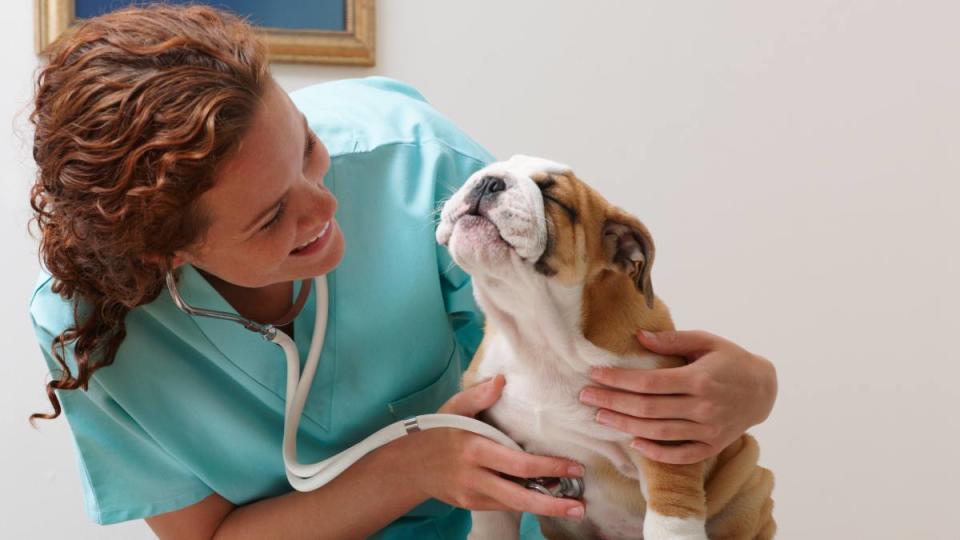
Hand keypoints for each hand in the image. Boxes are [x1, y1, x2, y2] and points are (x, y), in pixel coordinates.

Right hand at [402, 375, 586, 519]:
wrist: (409, 465)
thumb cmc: (438, 430)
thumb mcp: (454, 407)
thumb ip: (479, 394)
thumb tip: (502, 380)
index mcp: (475, 449)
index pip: (519, 464)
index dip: (549, 468)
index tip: (574, 467)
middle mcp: (475, 476)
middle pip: (519, 495)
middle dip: (553, 503)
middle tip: (580, 505)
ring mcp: (472, 493)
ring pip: (513, 506)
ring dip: (544, 509)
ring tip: (572, 508)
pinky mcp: (471, 504)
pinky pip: (502, 505)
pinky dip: (525, 504)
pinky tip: (545, 501)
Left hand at [579, 329, 776, 464]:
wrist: (764, 389)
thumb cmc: (731, 360)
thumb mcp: (706, 341)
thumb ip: (672, 340)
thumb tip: (638, 336)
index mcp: (698, 379)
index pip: (649, 382)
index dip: (618, 380)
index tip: (595, 375)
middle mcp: (703, 407)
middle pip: (647, 408)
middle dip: (612, 403)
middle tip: (585, 397)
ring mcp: (708, 430)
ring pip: (659, 432)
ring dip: (625, 426)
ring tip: (600, 417)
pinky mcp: (712, 446)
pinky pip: (680, 454)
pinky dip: (656, 452)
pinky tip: (634, 443)